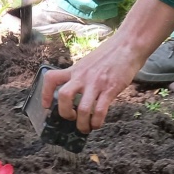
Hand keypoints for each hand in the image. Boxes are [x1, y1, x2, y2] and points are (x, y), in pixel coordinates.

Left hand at [40, 0, 173, 132]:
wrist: (128, 45)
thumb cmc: (111, 53)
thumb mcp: (89, 62)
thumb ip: (82, 75)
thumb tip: (80, 91)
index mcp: (75, 69)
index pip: (51, 79)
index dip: (45, 94)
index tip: (47, 106)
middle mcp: (82, 77)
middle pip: (64, 97)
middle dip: (65, 113)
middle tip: (72, 118)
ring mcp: (96, 84)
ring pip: (82, 109)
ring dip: (82, 124)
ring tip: (86, 128)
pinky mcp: (110, 89)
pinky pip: (99, 111)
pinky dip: (97, 122)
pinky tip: (97, 124)